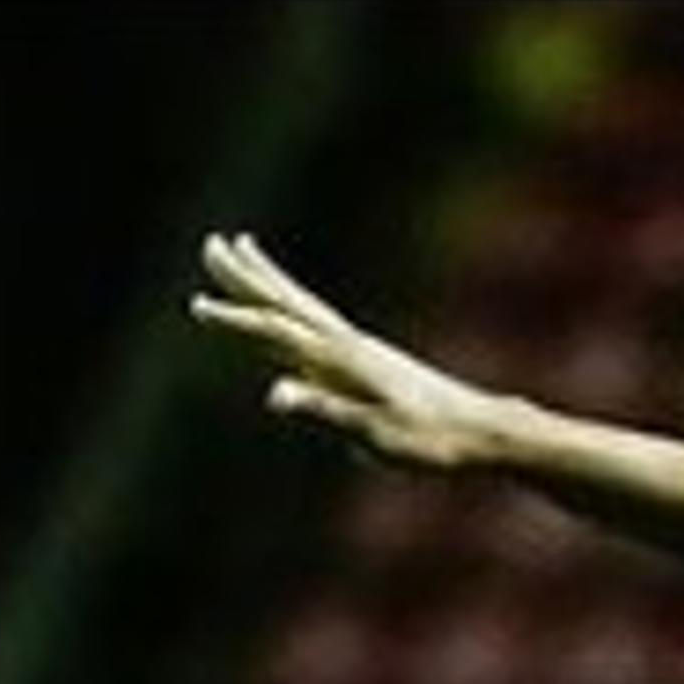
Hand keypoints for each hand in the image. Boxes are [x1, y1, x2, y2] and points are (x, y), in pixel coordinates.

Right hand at [190, 231, 508, 468]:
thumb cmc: (433, 442)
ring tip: (245, 247)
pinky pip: (322, 323)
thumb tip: (274, 393)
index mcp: (343, 361)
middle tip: (213, 242)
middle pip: (289, 302)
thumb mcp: (374, 435)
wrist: (486, 432)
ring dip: (272, 279)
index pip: (278, 332)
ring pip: (305, 305)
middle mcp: (350, 346)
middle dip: (249, 276)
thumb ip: (323, 411)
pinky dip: (298, 306)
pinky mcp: (375, 359)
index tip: (197, 306)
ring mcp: (363, 349)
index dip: (236, 320)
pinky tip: (294, 312)